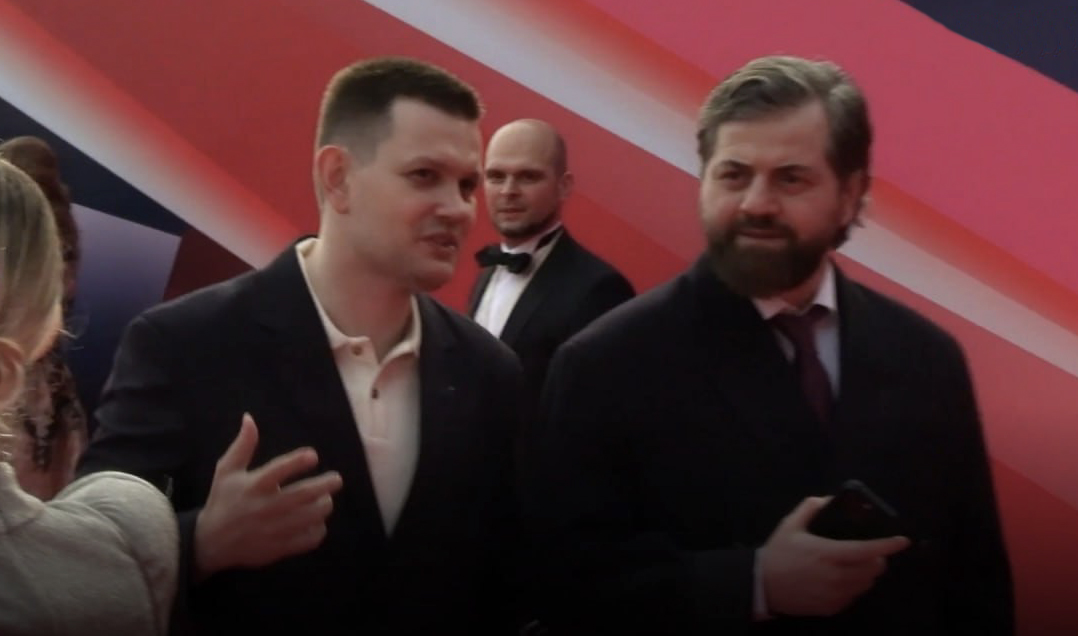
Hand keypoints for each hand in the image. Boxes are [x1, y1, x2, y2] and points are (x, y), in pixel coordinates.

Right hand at [194, 413, 343, 579]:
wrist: (210, 542)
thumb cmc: (223, 501)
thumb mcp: (226, 471)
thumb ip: (243, 446)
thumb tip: (249, 418)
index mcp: (253, 486)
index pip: (278, 470)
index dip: (298, 461)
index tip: (313, 455)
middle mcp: (265, 507)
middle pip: (302, 495)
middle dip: (324, 485)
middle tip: (336, 479)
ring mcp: (273, 529)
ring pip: (309, 517)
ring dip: (323, 506)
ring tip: (326, 499)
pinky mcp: (278, 548)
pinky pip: (307, 540)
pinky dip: (317, 531)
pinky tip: (317, 523)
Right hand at [758, 496, 909, 616]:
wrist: (763, 586)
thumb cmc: (778, 554)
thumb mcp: (790, 526)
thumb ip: (810, 508)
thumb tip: (828, 500)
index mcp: (827, 553)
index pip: (866, 550)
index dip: (887, 545)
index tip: (902, 540)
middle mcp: (835, 576)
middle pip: (872, 569)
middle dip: (877, 558)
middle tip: (870, 551)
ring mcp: (835, 595)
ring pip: (866, 584)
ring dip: (867, 573)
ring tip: (856, 564)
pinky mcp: (832, 607)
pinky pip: (854, 596)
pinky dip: (854, 586)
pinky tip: (841, 578)